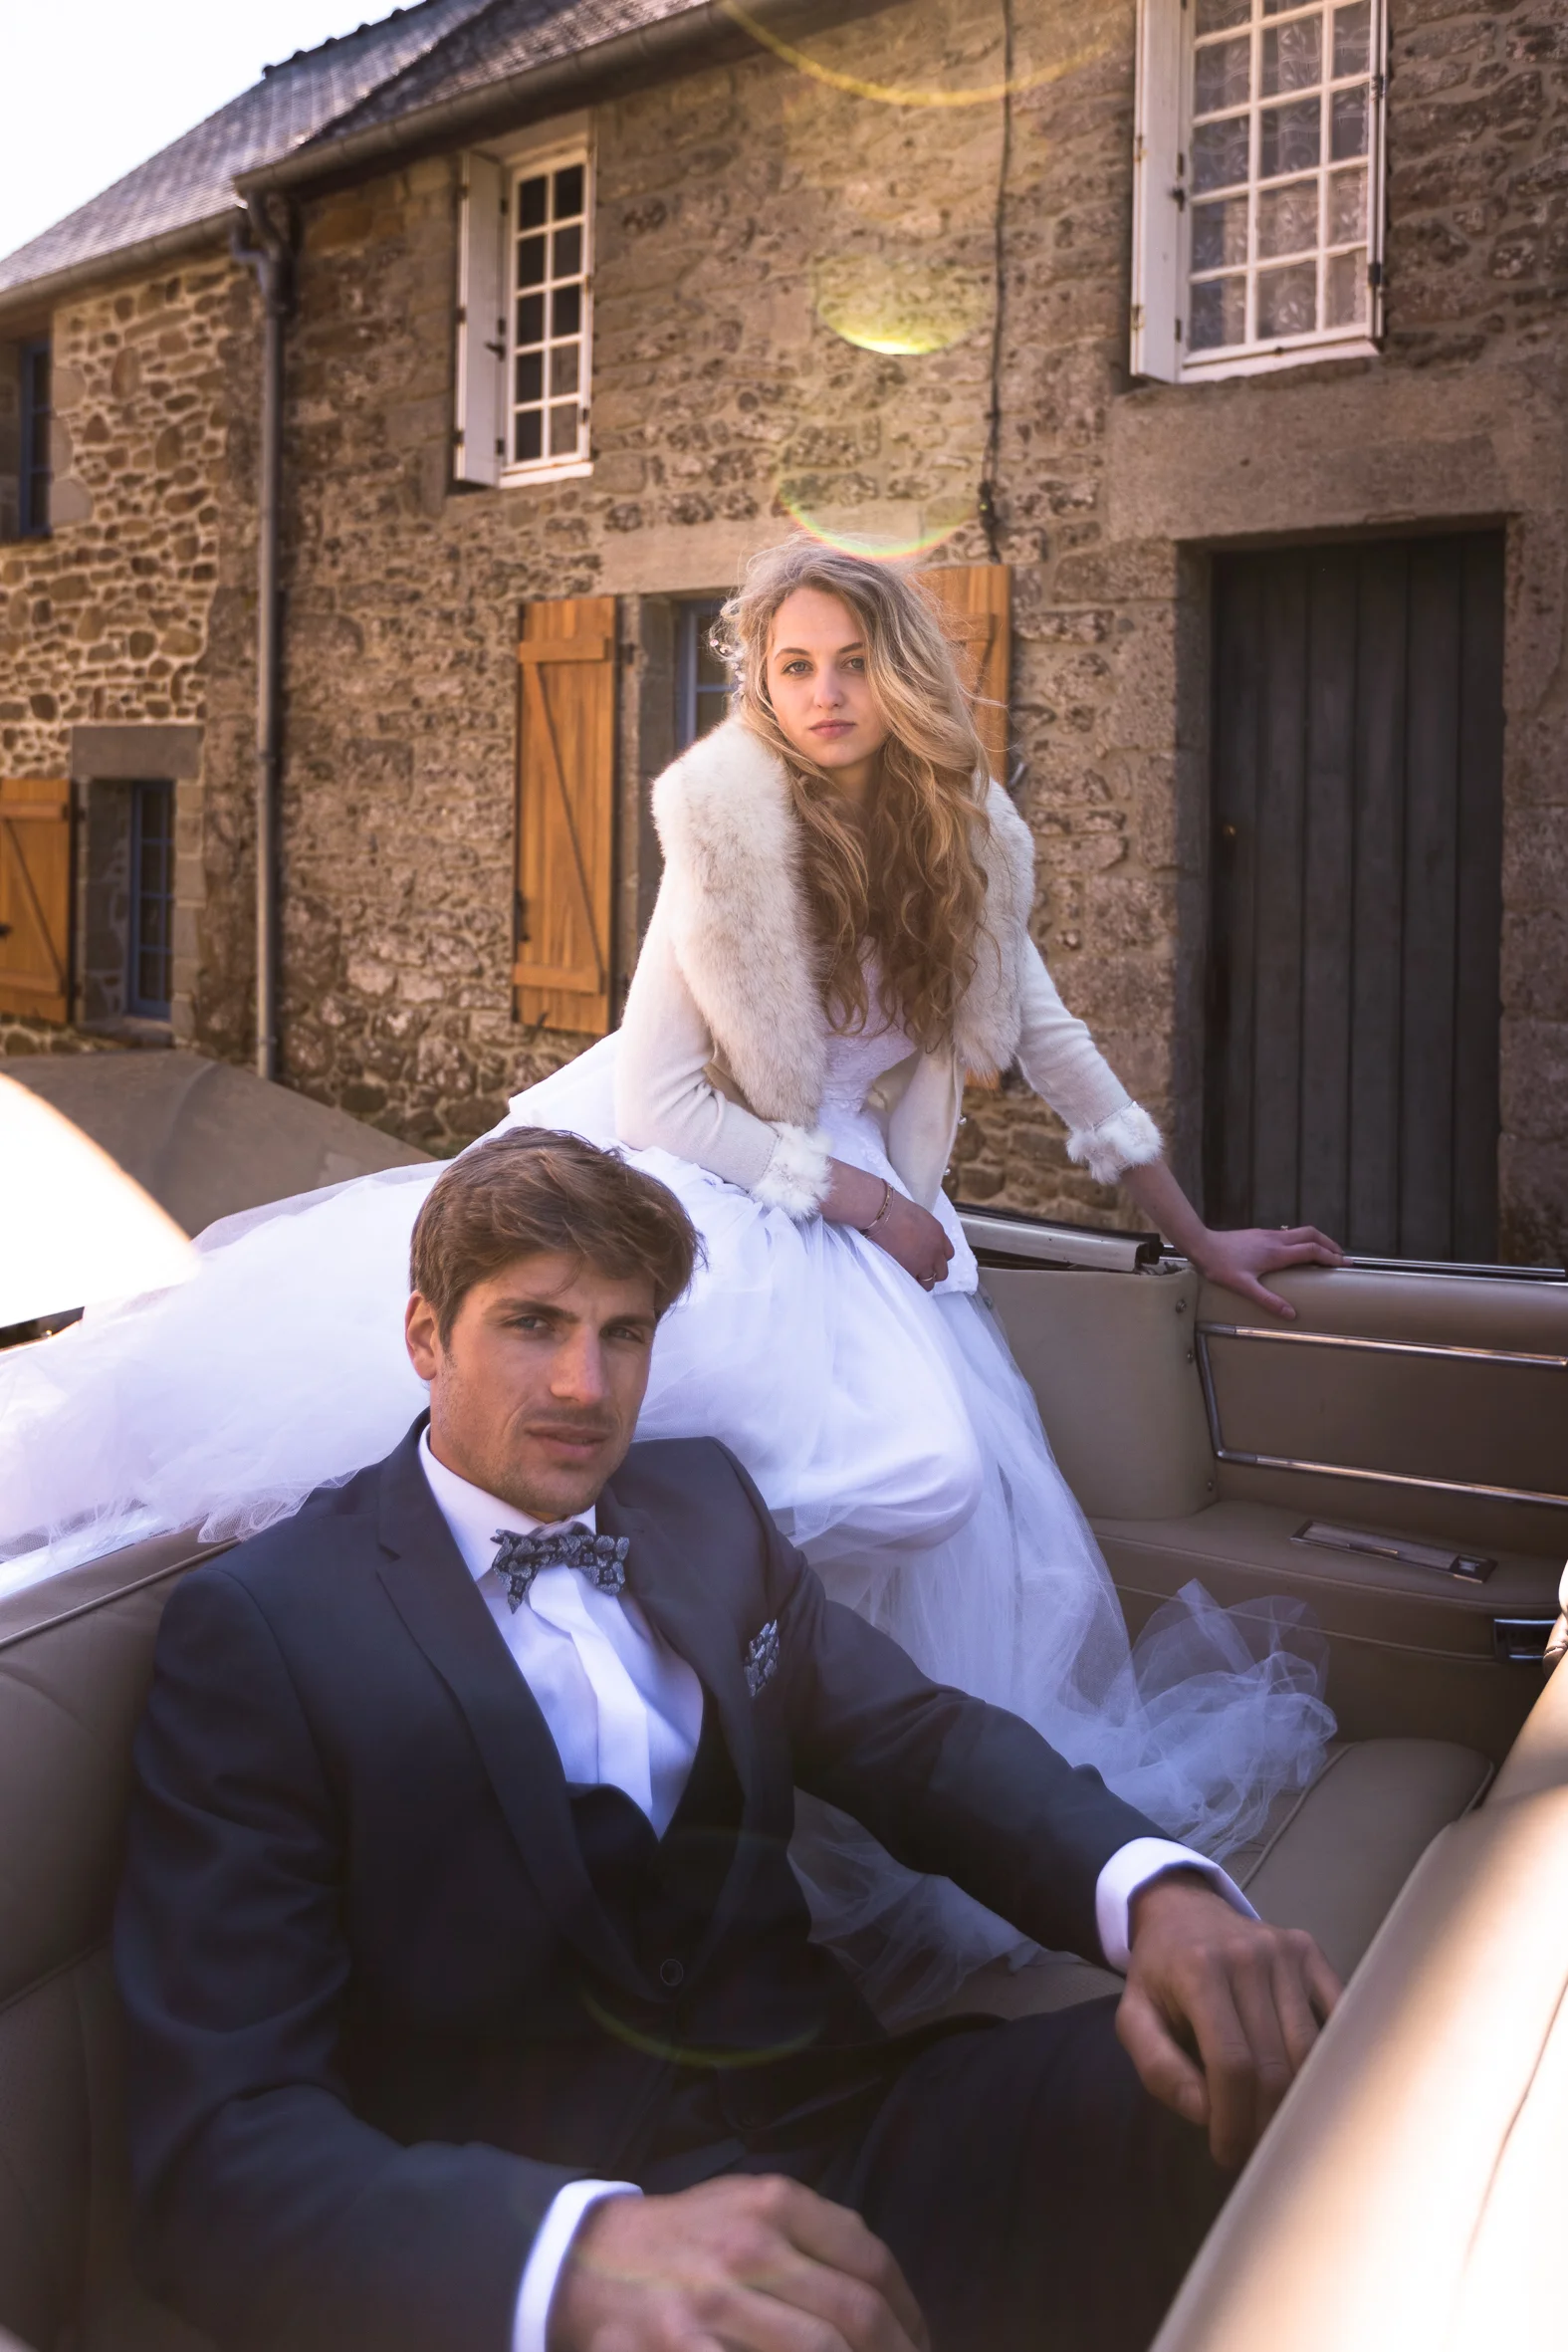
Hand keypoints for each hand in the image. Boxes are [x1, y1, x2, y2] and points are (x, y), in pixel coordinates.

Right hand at [551, 2174, 929, 2351]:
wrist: (586, 2261)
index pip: (870, 2260)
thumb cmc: (684, 2238)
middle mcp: (749, 2247)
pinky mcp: (685, 2347)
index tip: (921, 2343)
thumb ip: (813, 2230)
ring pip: (820, 2351)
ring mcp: (715, 2303)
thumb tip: (884, 2287)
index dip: (909, 2313)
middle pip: (855, 2315)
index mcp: (773, 2203)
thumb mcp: (746, 2203)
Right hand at [820, 1161, 952, 1291]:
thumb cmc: (897, 1208)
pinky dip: (909, 1283)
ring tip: (910, 1277)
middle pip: (942, 1272)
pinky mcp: (909, 1271)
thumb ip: (926, 1231)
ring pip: (929, 1283)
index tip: (930, 1258)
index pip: (948, 1254)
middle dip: (932, 1273)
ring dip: (921, 1281)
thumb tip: (920, 1237)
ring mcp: (923, 1264)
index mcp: (939, 1235)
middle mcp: (935, 1252)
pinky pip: (913, 1284)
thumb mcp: (921, 1217)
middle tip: (920, 1270)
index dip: (938, 1258)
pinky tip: (901, 1278)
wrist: (884, 1213)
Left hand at [1115, 1873, 1341, 2170]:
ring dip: (1297, 2101)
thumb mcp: (1135, 2017)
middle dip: (1264, 2121)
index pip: (1232, 2064)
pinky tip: (1314, 2091)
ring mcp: (1285, 1951)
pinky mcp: (1310, 1952)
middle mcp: (1249, 1955)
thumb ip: (1159, 2068)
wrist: (1183, 1911)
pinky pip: (1335, 2019)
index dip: (1234, 2119)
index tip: (1227, 2153)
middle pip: (1274, 2064)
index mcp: (1200, 1970)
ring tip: (1278, 2128)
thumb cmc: (1159, 1973)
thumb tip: (1206, 2113)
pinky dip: (1329, 2061)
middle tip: (1254, 2151)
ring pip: (1309, 2050)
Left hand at [1194, 1224, 1343, 1319]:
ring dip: (1317, 1240)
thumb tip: (1290, 1314)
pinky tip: (1298, 1251)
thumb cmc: (1220, 1266)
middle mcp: (1276, 1239)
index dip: (1331, 1256)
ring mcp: (1268, 1234)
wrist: (1202, 1245)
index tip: (1345, 1263)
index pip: (1312, 1251)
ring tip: (1325, 1253)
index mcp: (1276, 1253)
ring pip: (1301, 1231)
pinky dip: (1303, 1240)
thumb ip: (1268, 1300)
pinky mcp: (1261, 1234)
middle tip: (1341, 1256)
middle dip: (1330, 1244)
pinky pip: (1289, 1234)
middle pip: (1312, 1234)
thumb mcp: (1244, 1287)